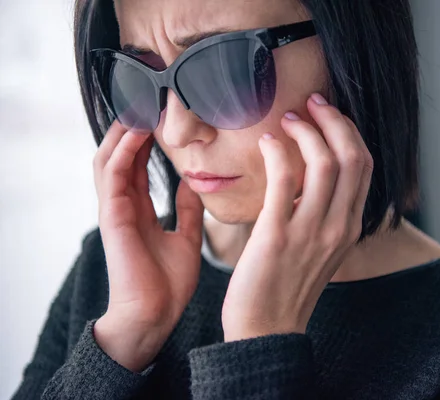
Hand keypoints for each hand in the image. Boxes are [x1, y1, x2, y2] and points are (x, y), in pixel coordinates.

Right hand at [92, 122, 204, 371]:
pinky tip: (138, 133)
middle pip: (122, 157)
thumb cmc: (169, 283)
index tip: (163, 116)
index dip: (147, 140)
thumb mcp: (186, 237)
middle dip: (133, 129)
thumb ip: (187, 210)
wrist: (156, 316)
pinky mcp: (113, 217)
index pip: (139, 166)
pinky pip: (113, 176)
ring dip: (124, 133)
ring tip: (142, 107)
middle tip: (150, 101)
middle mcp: (125, 206)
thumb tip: (194, 183)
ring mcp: (116, 210)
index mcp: (140, 211)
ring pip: (110, 160)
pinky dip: (123, 152)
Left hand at [221, 93, 373, 341]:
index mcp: (350, 227)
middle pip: (353, 157)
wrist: (267, 329)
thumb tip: (316, 176)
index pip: (365, 166)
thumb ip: (326, 213)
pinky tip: (266, 143)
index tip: (329, 115)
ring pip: (326, 163)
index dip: (349, 132)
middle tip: (312, 104)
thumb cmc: (288, 285)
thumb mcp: (321, 248)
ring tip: (288, 119)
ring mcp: (312, 231)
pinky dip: (278, 151)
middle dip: (335, 121)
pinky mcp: (279, 235)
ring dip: (307, 131)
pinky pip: (285, 180)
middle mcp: (339, 226)